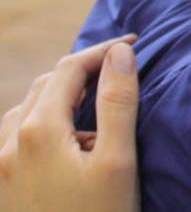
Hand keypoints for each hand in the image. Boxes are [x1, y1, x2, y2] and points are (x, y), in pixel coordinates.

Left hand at [0, 35, 140, 211]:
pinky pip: (16, 137)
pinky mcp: (1, 188)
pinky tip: (65, 141)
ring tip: (95, 102)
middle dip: (83, 70)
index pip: (70, 68)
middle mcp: (9, 143)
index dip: (104, 50)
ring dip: (61, 96)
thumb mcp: (117, 162)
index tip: (136, 43)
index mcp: (39, 130)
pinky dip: (43, 122)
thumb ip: (118, 103)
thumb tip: (121, 55)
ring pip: (27, 110)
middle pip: (46, 85)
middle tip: (120, 68)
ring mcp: (0, 167)